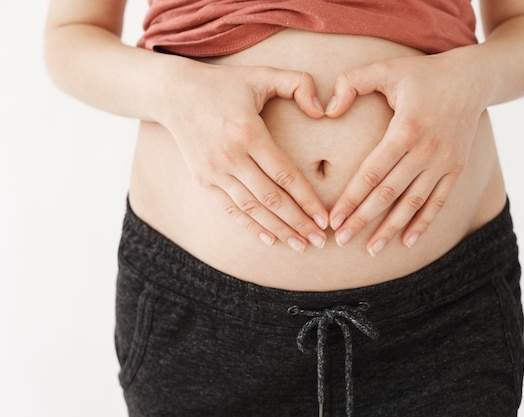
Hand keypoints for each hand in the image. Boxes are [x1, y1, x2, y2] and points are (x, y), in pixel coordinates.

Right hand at [160, 59, 328, 251]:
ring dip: (278, 230)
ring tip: (300, 245)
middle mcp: (230, 156)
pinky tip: (269, 239)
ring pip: (251, 209)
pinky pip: (230, 209)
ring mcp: (214, 171)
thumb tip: (323, 111)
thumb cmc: (225, 84)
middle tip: (320, 240)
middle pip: (271, 198)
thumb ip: (298, 83)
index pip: (284, 174)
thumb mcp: (262, 74)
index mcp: (247, 132)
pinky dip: (250, 226)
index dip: (307, 199)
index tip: (325, 217)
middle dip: (298, 222)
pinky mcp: (203, 180)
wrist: (173, 93)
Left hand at [325, 51, 486, 255]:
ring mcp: (443, 162)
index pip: (372, 173)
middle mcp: (426, 151)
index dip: (351, 199)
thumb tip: (328, 110)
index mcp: (405, 130)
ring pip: (413, 204)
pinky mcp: (456, 168)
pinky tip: (407, 242)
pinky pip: (438, 202)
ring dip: (391, 229)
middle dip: (363, 219)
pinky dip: (423, 223)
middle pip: (388, 194)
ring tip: (371, 250)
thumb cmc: (422, 74)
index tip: (333, 218)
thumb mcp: (386, 68)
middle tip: (340, 240)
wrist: (473, 78)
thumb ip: (352, 82)